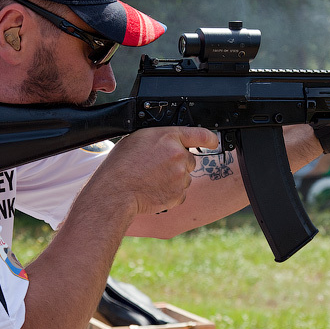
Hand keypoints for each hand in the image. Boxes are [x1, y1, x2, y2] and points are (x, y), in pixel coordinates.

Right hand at [98, 126, 218, 215]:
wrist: (116, 191)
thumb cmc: (121, 164)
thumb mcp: (138, 138)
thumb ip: (160, 138)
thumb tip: (170, 143)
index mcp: (169, 137)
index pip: (200, 134)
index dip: (210, 138)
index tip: (213, 142)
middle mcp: (178, 155)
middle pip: (189, 160)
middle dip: (178, 164)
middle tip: (157, 167)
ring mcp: (180, 176)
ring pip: (184, 177)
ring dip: (173, 179)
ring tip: (152, 179)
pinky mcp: (178, 194)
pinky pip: (180, 193)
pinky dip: (170, 193)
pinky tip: (154, 189)